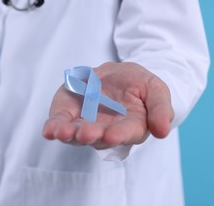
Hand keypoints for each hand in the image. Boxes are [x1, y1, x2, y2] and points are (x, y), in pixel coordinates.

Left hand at [42, 62, 173, 148]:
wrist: (116, 76)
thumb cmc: (138, 84)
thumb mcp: (155, 89)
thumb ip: (161, 109)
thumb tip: (163, 131)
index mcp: (131, 126)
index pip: (126, 133)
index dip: (119, 134)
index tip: (113, 135)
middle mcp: (106, 130)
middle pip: (98, 137)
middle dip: (91, 135)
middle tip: (86, 133)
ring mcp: (85, 124)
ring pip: (76, 134)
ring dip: (69, 134)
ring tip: (62, 132)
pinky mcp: (68, 114)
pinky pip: (60, 123)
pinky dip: (54, 127)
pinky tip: (49, 130)